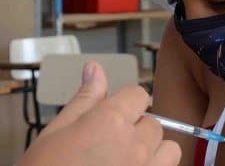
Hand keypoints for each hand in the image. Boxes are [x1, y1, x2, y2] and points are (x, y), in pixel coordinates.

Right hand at [18, 61, 180, 165]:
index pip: (138, 95)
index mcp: (109, 121)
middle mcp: (134, 143)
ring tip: (127, 162)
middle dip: (137, 130)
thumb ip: (84, 100)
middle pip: (153, 123)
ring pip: (168, 148)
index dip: (126, 104)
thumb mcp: (56, 133)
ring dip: (154, 152)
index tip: (113, 118)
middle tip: (111, 147)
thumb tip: (94, 68)